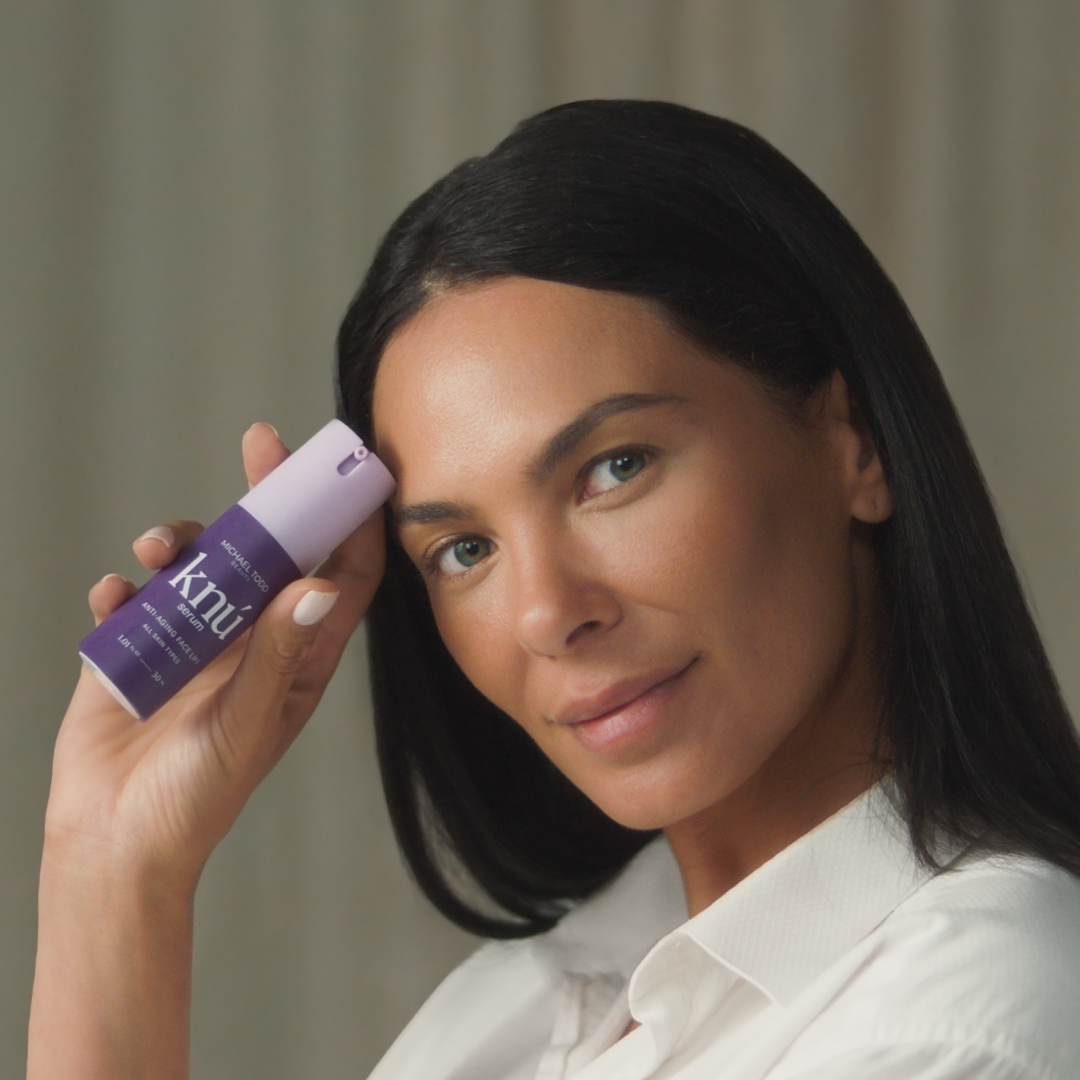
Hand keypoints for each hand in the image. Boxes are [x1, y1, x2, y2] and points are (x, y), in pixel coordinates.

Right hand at [45, 421, 386, 884]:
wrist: (115, 842)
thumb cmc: (197, 796)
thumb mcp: (247, 723)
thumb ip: (278, 655)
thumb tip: (318, 585)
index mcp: (297, 656)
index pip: (340, 577)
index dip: (351, 523)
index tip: (349, 469)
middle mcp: (252, 638)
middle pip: (271, 551)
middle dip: (267, 497)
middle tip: (261, 442)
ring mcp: (194, 640)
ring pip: (199, 564)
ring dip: (181, 541)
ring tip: (159, 546)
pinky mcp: (136, 648)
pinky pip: (135, 598)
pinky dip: (125, 587)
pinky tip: (114, 597)